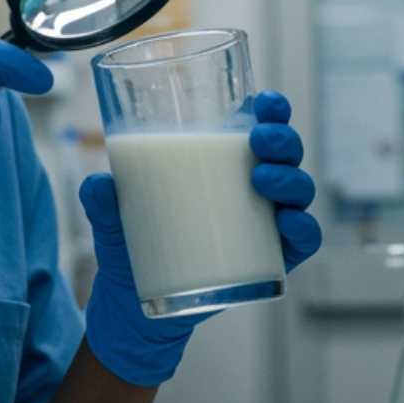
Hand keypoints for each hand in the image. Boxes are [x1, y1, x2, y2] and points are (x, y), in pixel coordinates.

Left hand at [80, 89, 321, 386]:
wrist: (133, 301)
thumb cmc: (131, 242)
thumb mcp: (110, 217)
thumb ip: (102, 199)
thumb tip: (100, 183)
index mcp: (222, 163)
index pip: (259, 125)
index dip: (272, 109)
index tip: (264, 101)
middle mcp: (253, 187)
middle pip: (286, 153)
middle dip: (282, 139)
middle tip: (259, 141)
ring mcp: (265, 224)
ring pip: (299, 191)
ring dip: (291, 179)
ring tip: (262, 179)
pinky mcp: (271, 260)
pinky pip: (303, 241)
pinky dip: (303, 228)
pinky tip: (288, 222)